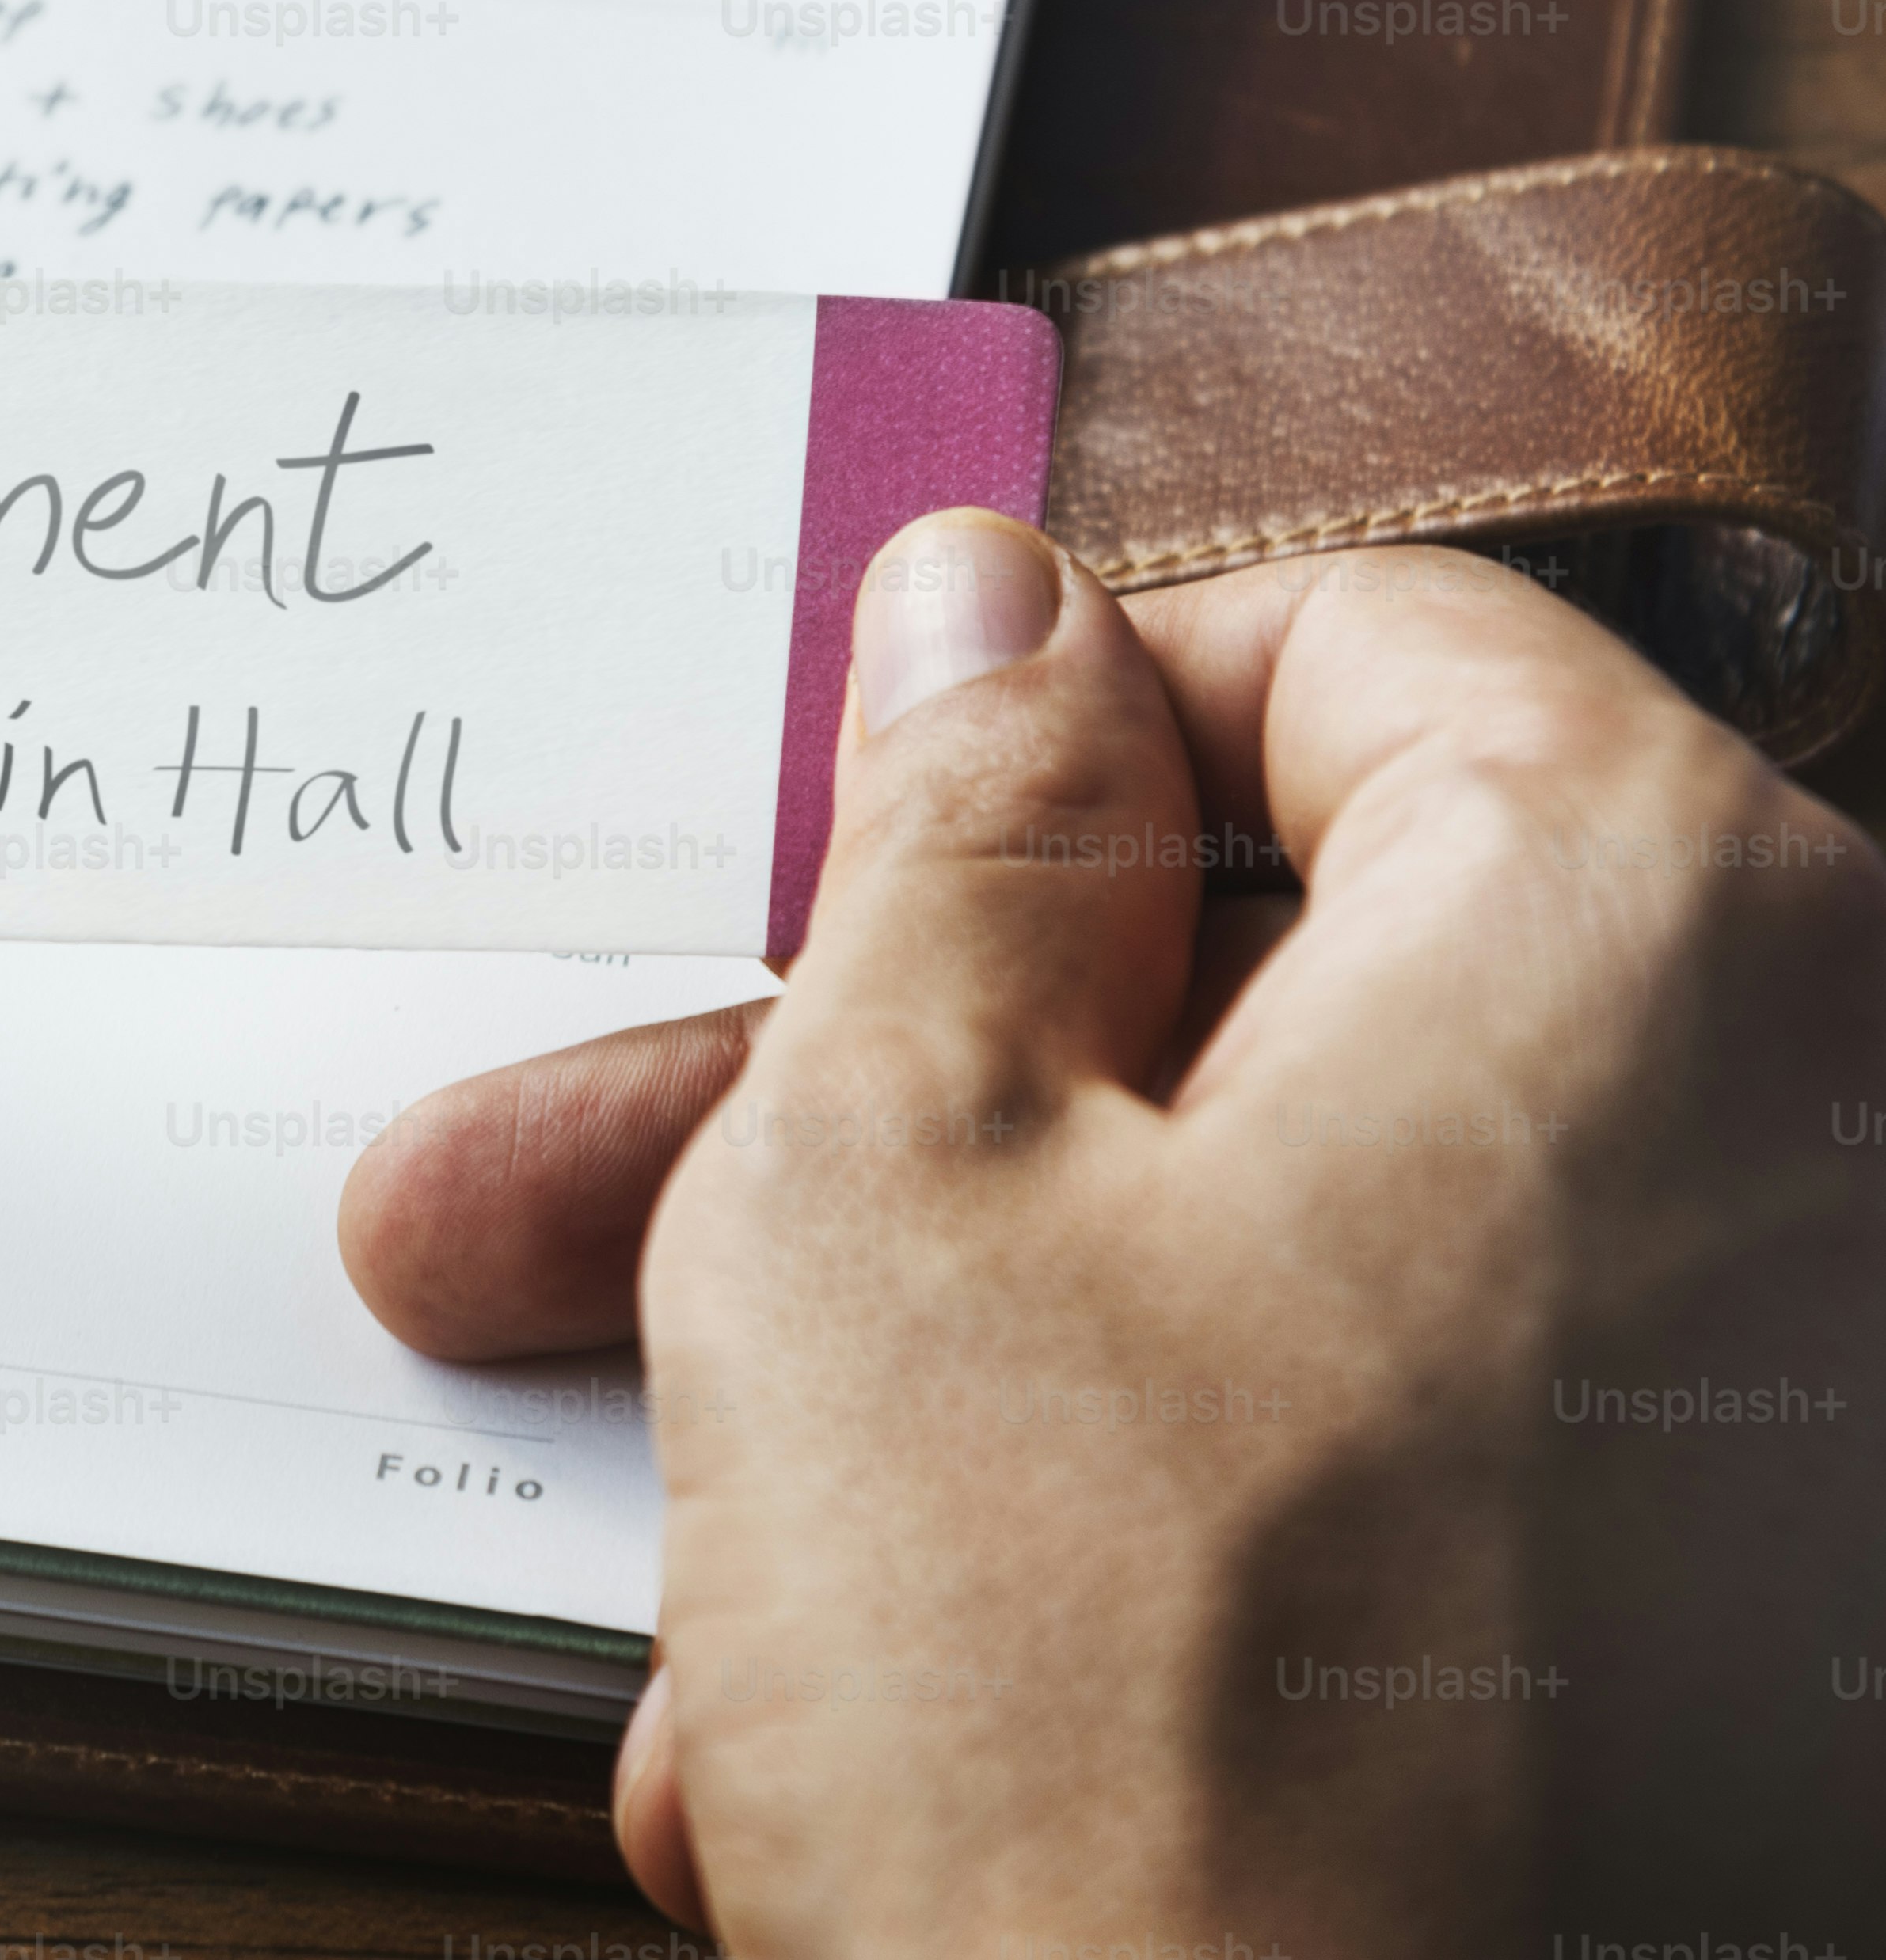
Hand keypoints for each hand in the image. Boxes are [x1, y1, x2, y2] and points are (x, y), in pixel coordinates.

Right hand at [340, 514, 1885, 1950]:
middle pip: (1295, 997)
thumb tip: (990, 615)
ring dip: (964, 1395)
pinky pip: (1406, 1499)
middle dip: (892, 1124)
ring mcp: (1796, 1430)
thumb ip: (953, 836)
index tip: (838, 863)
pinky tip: (878, 1707)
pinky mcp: (1742, 1654)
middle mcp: (1817, 1152)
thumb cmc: (1125, 1741)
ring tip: (720, 1579)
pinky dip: (1153, 1557)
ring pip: (1298, 1276)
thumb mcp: (885, 1174)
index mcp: (1660, 938)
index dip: (1041, 739)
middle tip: (594, 1200)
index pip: (1352, 643)